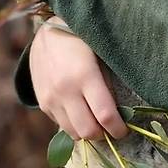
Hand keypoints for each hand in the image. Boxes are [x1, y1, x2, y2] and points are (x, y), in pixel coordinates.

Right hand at [29, 16, 128, 140]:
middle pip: (88, 131)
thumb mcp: (101, 56)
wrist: (47, 32)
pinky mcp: (42, 103)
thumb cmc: (83, 40)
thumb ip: (108, 84)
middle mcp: (65, 91)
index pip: (105, 115)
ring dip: (88, 132)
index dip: (118, 128)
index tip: (125, 130)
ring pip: (73, 133)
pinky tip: (82, 111)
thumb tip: (119, 112)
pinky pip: (61, 124)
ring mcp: (50, 98)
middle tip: (113, 128)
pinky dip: (74, 124)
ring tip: (98, 121)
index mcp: (85, 76)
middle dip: (104, 134)